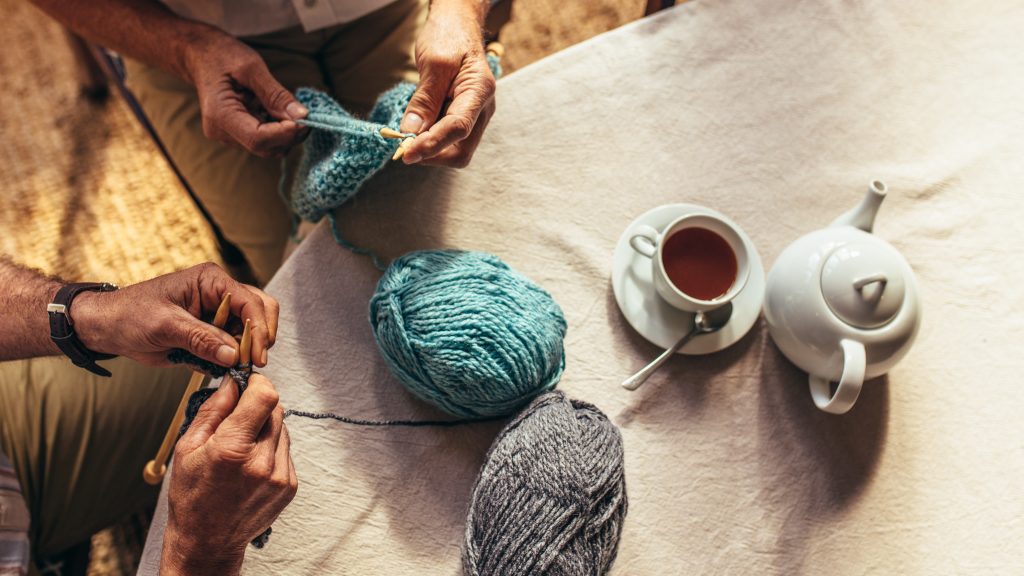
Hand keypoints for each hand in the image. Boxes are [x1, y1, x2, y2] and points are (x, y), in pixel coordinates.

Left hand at [72, 262, 278, 367]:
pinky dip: (232, 360)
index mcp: (211, 281)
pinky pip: (233, 347)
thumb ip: (201, 338)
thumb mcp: (165, 325)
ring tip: (235, 369)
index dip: (259, 329)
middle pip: (260, 311)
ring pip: (250, 331)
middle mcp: (220, 295)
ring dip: (247, 351)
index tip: (257, 356)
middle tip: (253, 363)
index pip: (250, 301)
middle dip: (260, 337)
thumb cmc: (131, 315)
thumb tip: (234, 355)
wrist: (108, 327)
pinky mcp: (212, 333)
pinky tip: (221, 369)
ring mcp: (218, 315)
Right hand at [161, 374, 295, 575]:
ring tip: (241, 447)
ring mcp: (279, 476)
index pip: (265, 396)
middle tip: (238, 418)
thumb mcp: (188, 448)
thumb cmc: (192, 496)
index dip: (257, 384)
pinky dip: (271, 448)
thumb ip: (213, 410)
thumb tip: (232, 382)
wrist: (207, 541)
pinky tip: (251, 463)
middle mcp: (262, 463)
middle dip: (258, 406)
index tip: (247, 384)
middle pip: (276, 410)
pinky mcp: (289, 485)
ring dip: (265, 428)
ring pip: (283, 429)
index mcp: (232, 450)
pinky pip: (285, 450)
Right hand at [185, 33, 307, 157]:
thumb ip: (276, 94)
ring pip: (266, 147)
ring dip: (285, 134)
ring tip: (290, 110)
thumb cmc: (222, 56)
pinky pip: (262, 140)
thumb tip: (301, 116)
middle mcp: (221, 132)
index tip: (305, 119)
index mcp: (220, 115)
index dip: (285, 134)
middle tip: (305, 115)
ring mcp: (226, 136)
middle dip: (289, 135)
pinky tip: (278, 112)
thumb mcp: (252, 68)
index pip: (258, 139)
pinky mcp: (234, 135)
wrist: (199, 55)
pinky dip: (276, 130)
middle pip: (264, 148)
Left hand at [399, 2, 495, 167]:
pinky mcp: (464, 117)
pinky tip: (418, 127)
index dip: (431, 145)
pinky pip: (450, 140)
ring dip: (431, 149)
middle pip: (461, 151)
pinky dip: (431, 140)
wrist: (458, 26)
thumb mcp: (433, 63)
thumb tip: (411, 132)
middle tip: (404, 147)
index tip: (406, 154)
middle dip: (433, 154)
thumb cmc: (449, 37)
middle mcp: (482, 109)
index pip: (457, 128)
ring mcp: (475, 116)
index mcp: (479, 92)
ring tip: (409, 134)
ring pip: (456, 150)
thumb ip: (424, 99)